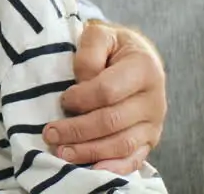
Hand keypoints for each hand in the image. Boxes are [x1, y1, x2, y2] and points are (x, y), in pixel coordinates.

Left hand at [42, 20, 165, 174]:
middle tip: (50, 133)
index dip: (81, 98)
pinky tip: (91, 169)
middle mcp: (154, 99)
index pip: (107, 90)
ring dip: (89, 151)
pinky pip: (134, 159)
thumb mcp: (101, 34)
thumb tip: (82, 80)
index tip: (62, 99)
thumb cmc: (113, 46)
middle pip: (112, 121)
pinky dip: (113, 168)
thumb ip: (90, 50)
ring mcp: (154, 123)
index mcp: (144, 68)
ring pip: (121, 144)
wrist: (137, 56)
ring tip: (61, 152)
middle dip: (77, 130)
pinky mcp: (150, 139)